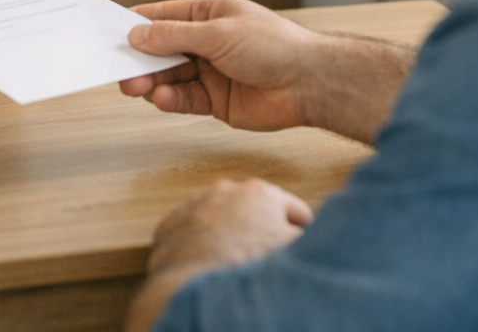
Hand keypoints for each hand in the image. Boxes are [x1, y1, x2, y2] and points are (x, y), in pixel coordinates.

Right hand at [119, 0, 324, 131]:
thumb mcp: (218, 33)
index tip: (110, 33)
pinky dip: (171, 100)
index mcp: (209, 14)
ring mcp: (211, 72)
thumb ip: (175, 36)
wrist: (309, 83)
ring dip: (152, 81)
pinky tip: (162, 98)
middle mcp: (207, 42)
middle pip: (162, 50)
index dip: (137, 24)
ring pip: (170, 77)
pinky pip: (185, 99)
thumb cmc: (274, 46)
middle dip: (141, 59)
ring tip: (136, 87)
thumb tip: (137, 35)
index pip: (164, 16)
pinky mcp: (216, 100)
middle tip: (121, 71)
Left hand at [126, 179, 311, 331]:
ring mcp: (195, 206)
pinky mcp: (170, 226)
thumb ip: (305, 238)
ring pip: (221, 219)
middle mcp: (226, 191)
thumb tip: (306, 236)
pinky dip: (200, 245)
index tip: (302, 244)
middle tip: (266, 257)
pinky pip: (192, 232)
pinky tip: (207, 266)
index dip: (302, 231)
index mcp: (261, 193)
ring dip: (230, 235)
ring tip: (234, 264)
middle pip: (255, 211)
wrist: (193, 286)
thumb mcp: (292, 251)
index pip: (294, 210)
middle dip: (263, 231)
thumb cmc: (246, 267)